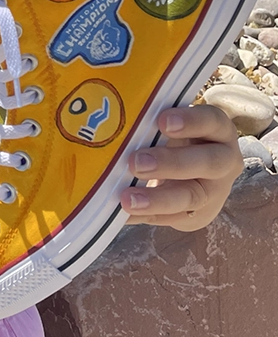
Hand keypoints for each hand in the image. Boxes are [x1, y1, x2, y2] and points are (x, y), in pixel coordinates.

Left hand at [121, 104, 242, 229]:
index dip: (190, 121)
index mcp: (217, 129)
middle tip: (135, 162)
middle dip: (170, 163)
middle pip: (207, 162)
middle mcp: (224, 160)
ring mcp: (215, 190)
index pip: (211, 121)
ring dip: (157, 199)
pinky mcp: (199, 215)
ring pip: (192, 197)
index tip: (162, 121)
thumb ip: (150, 119)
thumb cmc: (171, 136)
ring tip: (127, 199)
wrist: (189, 171)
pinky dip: (146, 216)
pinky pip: (173, 218)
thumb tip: (113, 118)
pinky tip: (122, 214)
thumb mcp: (169, 123)